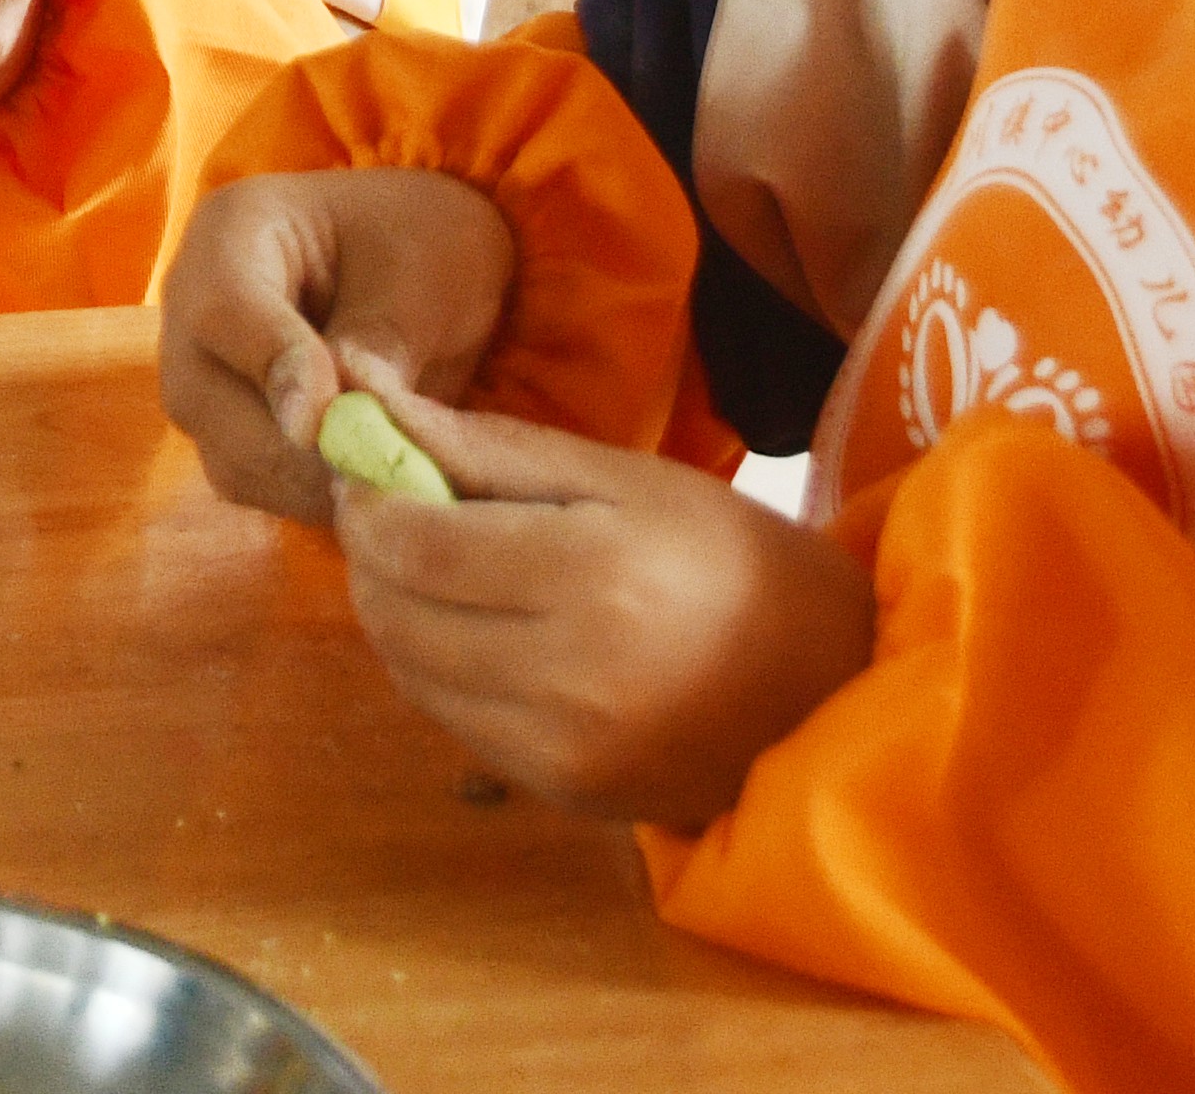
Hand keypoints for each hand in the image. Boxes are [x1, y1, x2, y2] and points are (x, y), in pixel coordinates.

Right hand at [158, 167, 517, 521]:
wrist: (419, 261)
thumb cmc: (421, 244)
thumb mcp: (424, 276)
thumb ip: (381, 343)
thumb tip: (344, 425)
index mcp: (233, 229)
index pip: (225, 307)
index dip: (272, 369)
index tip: (326, 425)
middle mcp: (192, 304)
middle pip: (205, 395)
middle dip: (292, 449)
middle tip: (377, 477)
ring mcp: (203, 373)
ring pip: (225, 455)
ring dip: (305, 484)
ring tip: (388, 484)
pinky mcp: (227, 430)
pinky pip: (252, 482)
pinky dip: (311, 497)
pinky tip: (372, 488)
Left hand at [329, 395, 874, 828]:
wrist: (829, 686)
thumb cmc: (729, 558)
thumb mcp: (623, 477)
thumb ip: (490, 448)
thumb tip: (373, 402)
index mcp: (591, 575)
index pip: (414, 545)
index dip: (366, 503)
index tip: (365, 469)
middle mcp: (568, 675)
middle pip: (397, 615)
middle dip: (371, 558)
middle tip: (389, 513)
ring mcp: (562, 748)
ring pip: (411, 675)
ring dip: (396, 615)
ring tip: (435, 570)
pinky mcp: (562, 791)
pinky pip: (455, 723)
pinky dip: (439, 671)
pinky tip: (477, 632)